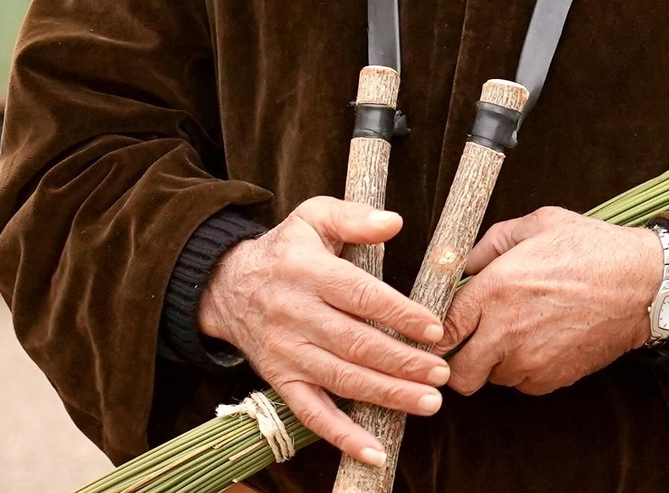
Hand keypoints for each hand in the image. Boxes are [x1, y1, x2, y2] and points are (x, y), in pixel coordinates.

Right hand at [198, 198, 447, 468]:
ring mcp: (288, 353)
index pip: (359, 296)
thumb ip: (354, 218)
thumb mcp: (313, 218)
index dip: (399, 314)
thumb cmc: (285, 250)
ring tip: (428, 403)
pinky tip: (375, 452)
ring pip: (342, 380)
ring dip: (387, 396)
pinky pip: (312, 414)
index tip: (434, 328)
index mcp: (307, 272)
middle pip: (356, 344)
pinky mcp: (281, 381)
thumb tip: (394, 222)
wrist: (227, 286)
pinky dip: (342, 437)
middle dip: (403, 362)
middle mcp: (296, 315)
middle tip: (441, 372)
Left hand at [442, 207, 662, 396]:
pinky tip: (541, 342)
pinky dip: (525, 369)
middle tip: (470, 344)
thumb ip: (491, 243)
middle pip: (459, 373)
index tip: (442, 330)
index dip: (438, 333)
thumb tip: (463, 262)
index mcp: (495, 289)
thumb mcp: (538, 224)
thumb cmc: (591, 249)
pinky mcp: (553, 377)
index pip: (443, 329)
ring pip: (493, 378)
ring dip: (496, 362)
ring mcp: (530, 360)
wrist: (640, 285)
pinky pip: (523, 383)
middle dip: (458, 362)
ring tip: (518, 334)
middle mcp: (506, 330)